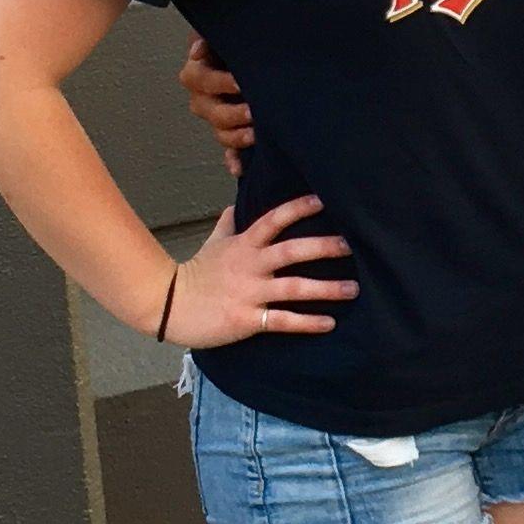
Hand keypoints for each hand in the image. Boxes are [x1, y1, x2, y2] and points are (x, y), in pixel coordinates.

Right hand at [156, 193, 352, 349]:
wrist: (171, 305)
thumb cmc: (196, 274)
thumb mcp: (213, 244)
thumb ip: (228, 225)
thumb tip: (236, 205)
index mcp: (244, 245)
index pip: (274, 220)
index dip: (298, 208)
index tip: (323, 200)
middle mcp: (251, 266)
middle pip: (292, 251)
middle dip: (323, 247)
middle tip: (352, 245)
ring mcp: (250, 293)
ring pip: (294, 287)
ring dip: (326, 289)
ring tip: (353, 289)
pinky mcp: (248, 319)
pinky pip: (283, 320)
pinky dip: (308, 322)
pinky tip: (329, 323)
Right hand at [177, 35, 254, 162]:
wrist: (249, 56)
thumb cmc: (234, 43)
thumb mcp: (221, 34)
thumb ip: (206, 37)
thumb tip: (197, 48)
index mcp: (196, 74)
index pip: (201, 80)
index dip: (219, 83)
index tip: (239, 81)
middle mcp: (202, 99)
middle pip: (212, 112)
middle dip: (233, 113)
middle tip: (253, 110)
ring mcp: (215, 118)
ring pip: (221, 132)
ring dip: (236, 136)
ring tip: (255, 134)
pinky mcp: (229, 132)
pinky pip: (229, 151)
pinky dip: (233, 161)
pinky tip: (239, 168)